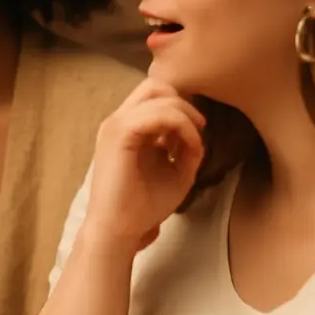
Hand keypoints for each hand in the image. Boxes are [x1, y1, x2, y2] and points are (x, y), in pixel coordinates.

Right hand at [85, 78, 205, 252]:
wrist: (119, 229)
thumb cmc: (143, 207)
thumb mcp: (175, 173)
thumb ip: (186, 149)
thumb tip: (197, 133)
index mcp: (127, 128)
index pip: (155, 97)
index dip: (181, 109)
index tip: (195, 137)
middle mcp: (118, 119)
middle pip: (154, 85)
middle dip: (183, 103)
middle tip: (198, 130)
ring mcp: (116, 124)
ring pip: (157, 93)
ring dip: (184, 115)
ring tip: (192, 144)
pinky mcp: (120, 133)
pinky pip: (158, 114)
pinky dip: (180, 125)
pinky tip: (187, 148)